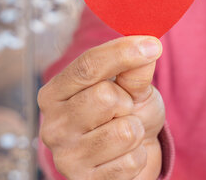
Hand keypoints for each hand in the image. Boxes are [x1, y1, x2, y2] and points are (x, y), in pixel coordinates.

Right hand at [38, 36, 164, 179]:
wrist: (132, 153)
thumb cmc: (127, 114)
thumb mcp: (133, 87)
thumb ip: (135, 70)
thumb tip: (147, 45)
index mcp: (55, 93)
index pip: (88, 65)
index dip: (123, 52)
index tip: (153, 45)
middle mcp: (52, 125)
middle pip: (105, 97)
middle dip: (127, 101)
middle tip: (123, 110)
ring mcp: (66, 157)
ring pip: (124, 131)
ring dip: (135, 130)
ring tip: (124, 132)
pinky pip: (131, 161)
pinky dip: (137, 156)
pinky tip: (124, 155)